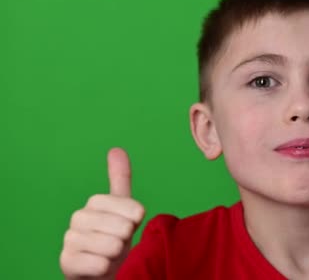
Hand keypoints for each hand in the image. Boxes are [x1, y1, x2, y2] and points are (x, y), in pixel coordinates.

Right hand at [60, 148, 144, 279]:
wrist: (101, 268)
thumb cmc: (115, 236)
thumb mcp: (124, 207)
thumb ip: (120, 179)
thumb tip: (116, 149)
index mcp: (95, 202)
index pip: (130, 208)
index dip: (135, 219)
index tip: (131, 225)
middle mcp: (79, 218)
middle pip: (121, 227)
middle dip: (126, 239)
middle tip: (119, 242)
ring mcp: (70, 240)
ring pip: (111, 246)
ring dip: (116, 255)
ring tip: (110, 254)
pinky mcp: (66, 262)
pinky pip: (98, 264)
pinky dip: (105, 267)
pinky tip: (100, 266)